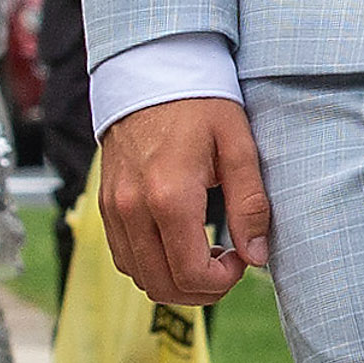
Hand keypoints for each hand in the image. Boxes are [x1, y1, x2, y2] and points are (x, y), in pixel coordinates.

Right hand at [95, 96, 265, 307]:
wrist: (152, 72)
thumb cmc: (201, 104)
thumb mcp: (239, 146)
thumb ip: (250, 204)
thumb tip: (258, 255)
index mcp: (170, 196)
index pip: (191, 274)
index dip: (224, 282)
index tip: (243, 259)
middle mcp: (133, 209)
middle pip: (162, 285)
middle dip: (202, 290)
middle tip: (229, 266)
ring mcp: (114, 209)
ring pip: (139, 277)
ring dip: (175, 281)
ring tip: (207, 255)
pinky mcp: (105, 206)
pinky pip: (124, 257)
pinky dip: (152, 265)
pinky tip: (179, 245)